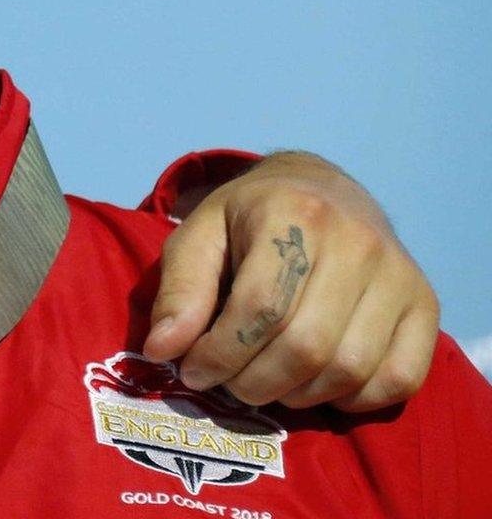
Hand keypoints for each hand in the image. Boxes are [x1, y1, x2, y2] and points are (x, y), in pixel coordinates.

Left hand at [145, 151, 438, 410]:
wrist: (322, 189)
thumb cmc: (251, 218)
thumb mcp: (200, 234)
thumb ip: (180, 289)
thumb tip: (162, 349)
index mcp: (295, 214)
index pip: (260, 308)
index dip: (219, 353)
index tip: (193, 370)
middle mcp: (358, 243)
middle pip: (305, 345)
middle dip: (253, 382)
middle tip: (227, 384)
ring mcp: (400, 276)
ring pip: (349, 370)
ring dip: (297, 395)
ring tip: (265, 382)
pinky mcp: (426, 306)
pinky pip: (398, 379)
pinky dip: (353, 400)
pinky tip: (316, 384)